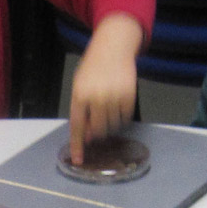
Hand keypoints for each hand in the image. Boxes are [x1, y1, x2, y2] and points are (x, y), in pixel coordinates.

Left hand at [67, 13, 143, 162]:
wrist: (112, 47)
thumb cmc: (92, 69)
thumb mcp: (79, 86)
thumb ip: (81, 110)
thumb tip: (87, 135)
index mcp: (80, 95)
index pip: (77, 126)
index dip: (77, 145)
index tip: (78, 160)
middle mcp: (97, 98)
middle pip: (97, 130)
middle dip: (96, 133)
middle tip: (97, 123)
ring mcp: (114, 97)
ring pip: (113, 126)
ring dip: (109, 123)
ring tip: (107, 106)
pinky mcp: (129, 96)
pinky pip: (126, 118)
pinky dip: (121, 116)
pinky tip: (118, 104)